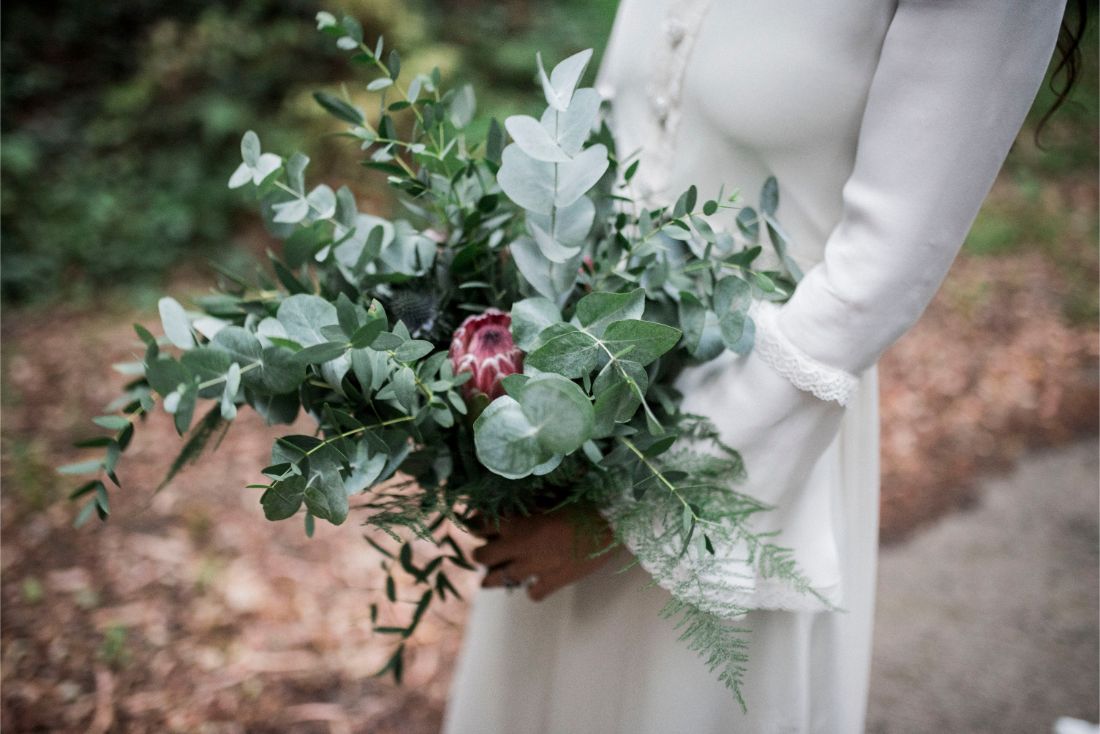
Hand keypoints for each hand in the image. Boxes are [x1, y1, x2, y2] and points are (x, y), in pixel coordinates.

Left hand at [471, 505, 615, 601]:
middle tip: (487, 551)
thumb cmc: (583, 500)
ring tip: (494, 576)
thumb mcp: (551, 495)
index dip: (475, 523)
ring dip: (494, 577)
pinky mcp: (553, 582)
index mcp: (516, 521)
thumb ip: (529, 501)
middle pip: (481, 556)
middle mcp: (519, 547)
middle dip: (481, 553)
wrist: (612, 522)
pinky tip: (537, 581)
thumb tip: (516, 498)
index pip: (480, 524)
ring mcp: (534, 568)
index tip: (477, 522)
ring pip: (498, 580)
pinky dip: (532, 589)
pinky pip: (532, 593)